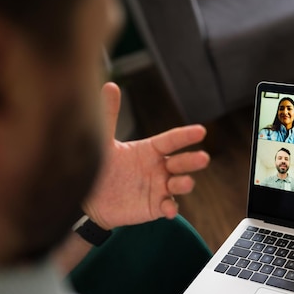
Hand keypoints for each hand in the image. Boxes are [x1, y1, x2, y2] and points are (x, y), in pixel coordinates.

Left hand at [83, 82, 209, 228]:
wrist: (90, 198)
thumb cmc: (100, 167)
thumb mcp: (104, 141)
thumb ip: (109, 115)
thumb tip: (110, 84)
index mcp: (151, 150)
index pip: (172, 140)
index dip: (186, 136)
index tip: (201, 130)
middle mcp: (160, 167)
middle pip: (181, 162)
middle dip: (192, 160)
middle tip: (203, 158)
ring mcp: (160, 187)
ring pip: (179, 184)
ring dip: (185, 183)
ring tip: (185, 182)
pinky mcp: (156, 206)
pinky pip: (169, 206)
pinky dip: (171, 208)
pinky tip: (167, 209)